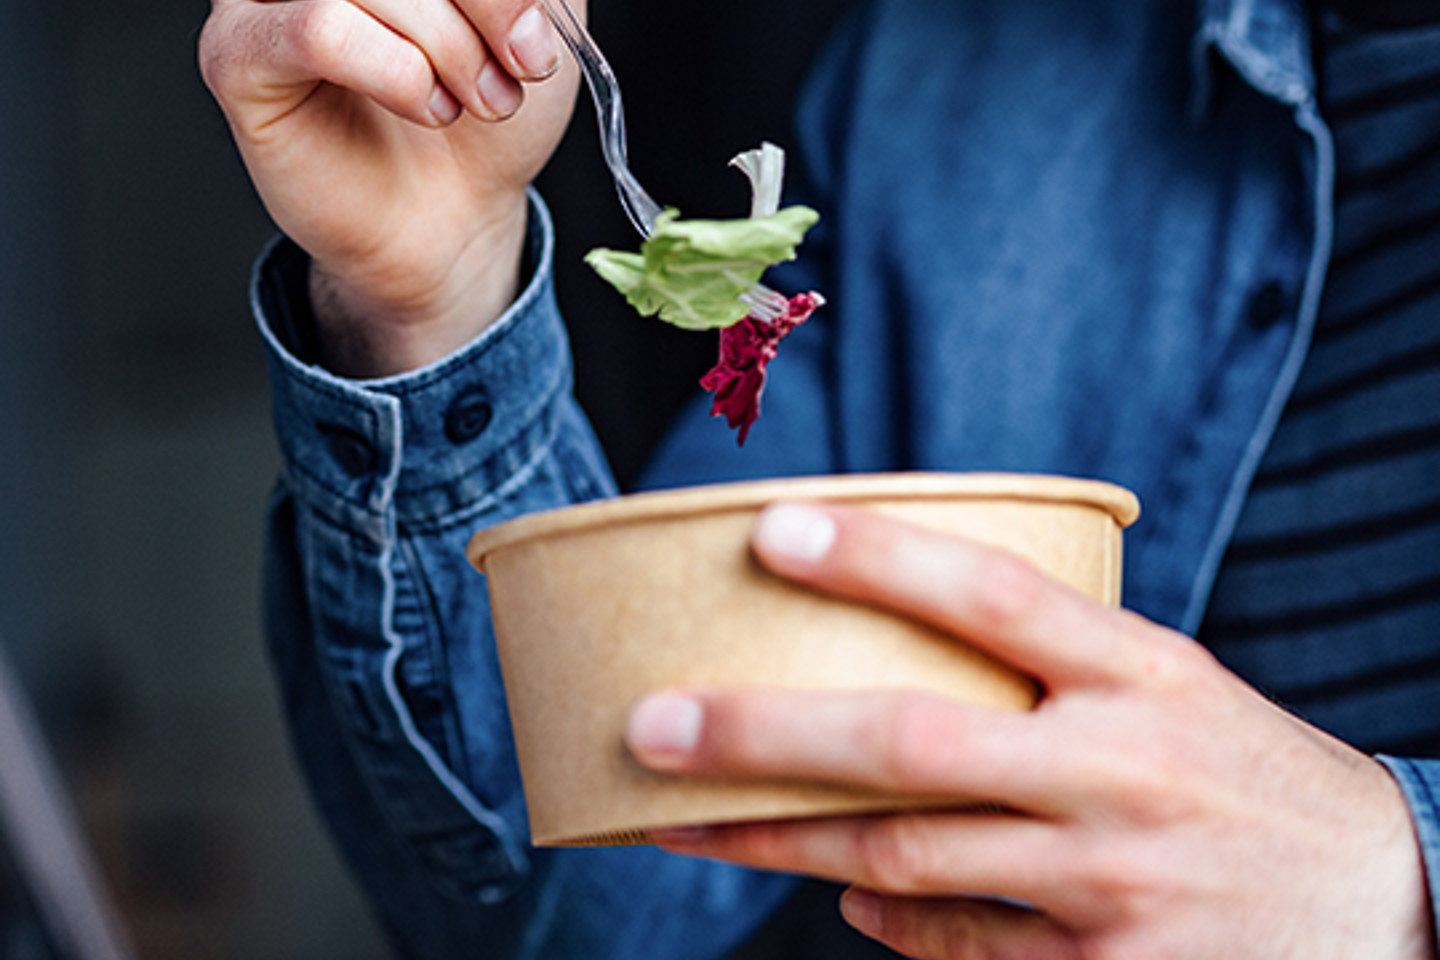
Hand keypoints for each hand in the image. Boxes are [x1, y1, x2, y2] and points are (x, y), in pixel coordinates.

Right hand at [199, 0, 579, 374]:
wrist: (456, 225)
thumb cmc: (487, 126)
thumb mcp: (545, 28)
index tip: (539, 45)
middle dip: (477, 12)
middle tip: (512, 78)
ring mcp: (264, 3)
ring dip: (446, 50)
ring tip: (474, 107)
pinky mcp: (239, 62)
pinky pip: (312, 29)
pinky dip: (392, 68)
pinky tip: (426, 107)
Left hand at [624, 503, 1436, 958]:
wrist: (1392, 909)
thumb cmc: (1248, 773)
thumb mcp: (1174, 683)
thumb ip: (1051, 664)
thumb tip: (890, 650)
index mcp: (1144, 672)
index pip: (995, 592)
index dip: (877, 558)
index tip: (769, 530)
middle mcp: (1122, 770)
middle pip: (913, 742)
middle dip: (764, 734)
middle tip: (648, 725)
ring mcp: (1111, 883)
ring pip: (905, 856)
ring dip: (778, 839)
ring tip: (679, 820)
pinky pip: (956, 943)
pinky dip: (882, 917)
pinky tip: (838, 893)